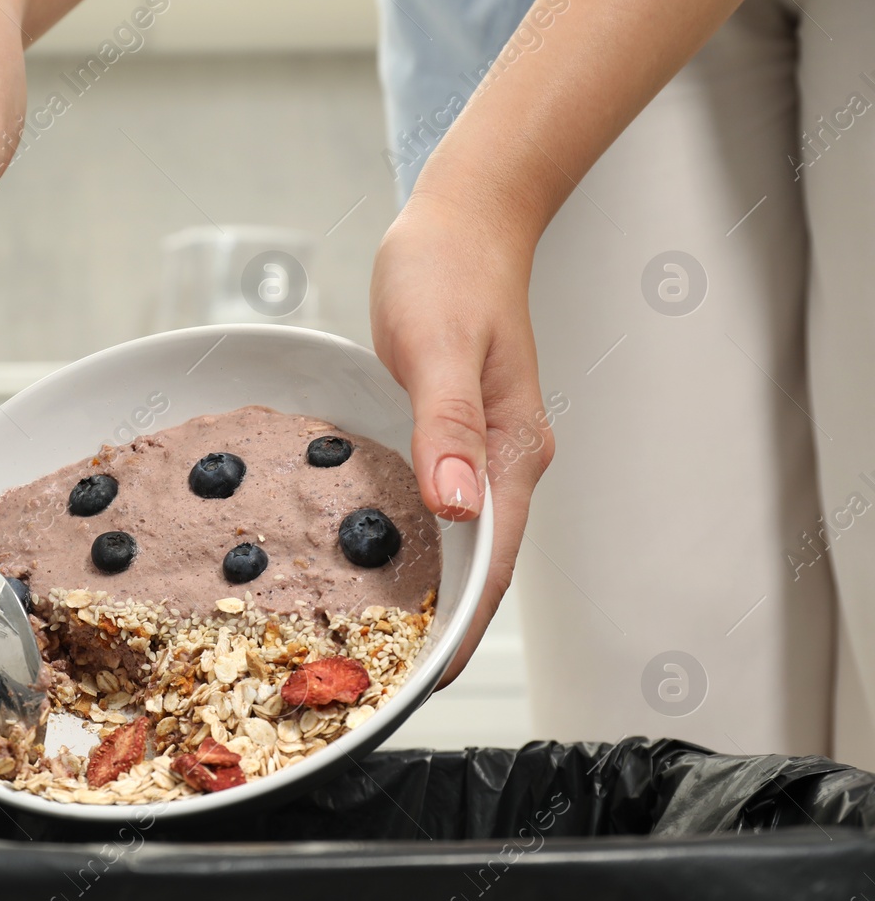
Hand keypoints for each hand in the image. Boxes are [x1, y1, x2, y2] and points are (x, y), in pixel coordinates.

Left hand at [369, 192, 554, 685]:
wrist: (465, 220)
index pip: (494, 560)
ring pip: (466, 543)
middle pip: (484, 565)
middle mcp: (507, 462)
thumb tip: (458, 507)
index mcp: (512, 451)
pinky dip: (421, 547)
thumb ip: (447, 428)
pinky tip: (386, 567)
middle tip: (396, 680)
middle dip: (448, 626)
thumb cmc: (449, 272)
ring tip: (390, 645)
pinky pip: (446, 509)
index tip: (431, 676)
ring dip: (435, 593)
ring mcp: (487, 452)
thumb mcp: (439, 347)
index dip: (465, 624)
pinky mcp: (459, 438)